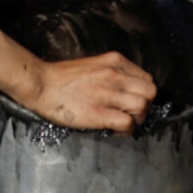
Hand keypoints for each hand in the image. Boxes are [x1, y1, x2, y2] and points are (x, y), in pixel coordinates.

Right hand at [23, 51, 157, 132]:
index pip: (147, 78)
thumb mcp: (94, 65)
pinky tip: (115, 130)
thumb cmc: (63, 77)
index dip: (143, 93)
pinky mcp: (100, 113)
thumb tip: (126, 89)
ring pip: (143, 106)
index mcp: (115, 61)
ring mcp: (108, 94)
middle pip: (151, 92)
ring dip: (138, 118)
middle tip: (132, 113)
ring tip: (125, 121)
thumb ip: (113, 73)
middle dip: (146, 105)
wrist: (41, 84)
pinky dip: (127, 130)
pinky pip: (128, 123)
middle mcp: (115, 75)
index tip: (133, 101)